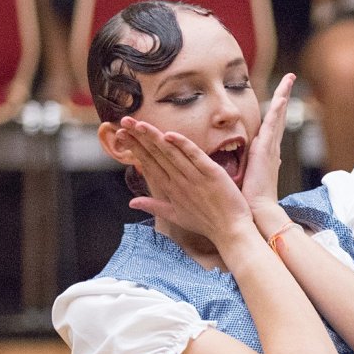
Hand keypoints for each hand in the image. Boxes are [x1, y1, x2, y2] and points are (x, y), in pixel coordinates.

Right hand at [119, 116, 253, 244]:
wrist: (231, 232)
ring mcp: (195, 177)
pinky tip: (169, 135)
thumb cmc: (206, 224)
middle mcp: (179, 181)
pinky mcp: (212, 174)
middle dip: (138, 137)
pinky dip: (183, 145)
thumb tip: (132, 203)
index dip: (135, 147)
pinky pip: (195, 156)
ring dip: (154, 137)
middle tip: (124, 121)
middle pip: (156, 154)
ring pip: (171, 152)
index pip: (148, 163)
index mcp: (170, 189)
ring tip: (139, 124)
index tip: (122, 133)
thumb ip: (154, 206)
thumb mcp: (176, 216)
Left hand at [242, 73, 295, 218]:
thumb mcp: (239, 178)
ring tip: (290, 79)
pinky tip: (282, 97)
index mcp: (263, 154)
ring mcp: (270, 148)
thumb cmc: (244, 200)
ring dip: (284, 96)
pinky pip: (274, 125)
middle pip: (278, 116)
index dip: (275, 111)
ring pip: (278, 115)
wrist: (254, 212)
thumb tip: (225, 163)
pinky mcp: (267, 150)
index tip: (279, 97)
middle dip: (283, 96)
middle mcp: (270, 148)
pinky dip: (279, 110)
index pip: (270, 127)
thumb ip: (235, 167)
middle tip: (290, 78)